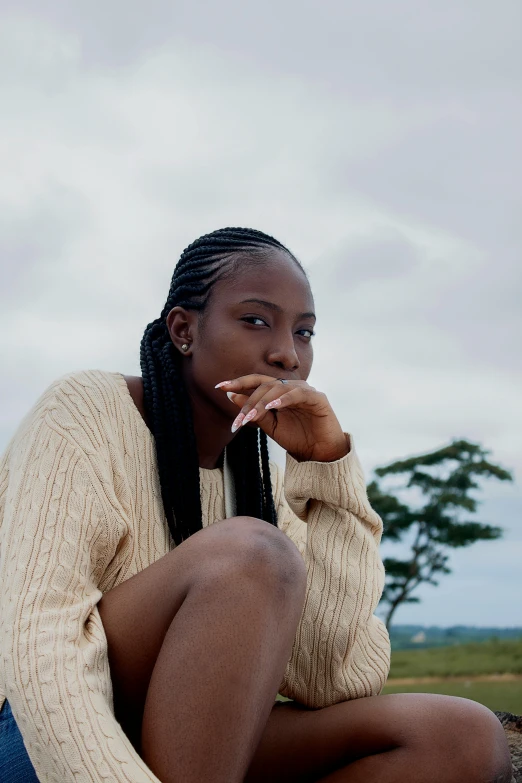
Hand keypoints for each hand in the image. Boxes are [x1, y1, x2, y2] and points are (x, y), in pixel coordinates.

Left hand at [216, 374, 349, 462]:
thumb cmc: (297, 438)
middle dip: (249, 401)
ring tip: (252, 416)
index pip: (256, 382)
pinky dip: (284, 398)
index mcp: (279, 392)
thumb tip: (231, 396)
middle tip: (239, 420)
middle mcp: (291, 387)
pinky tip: (273, 407)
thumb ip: (254, 411)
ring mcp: (305, 390)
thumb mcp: (270, 426)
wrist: (320, 454)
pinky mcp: (317, 398)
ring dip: (262, 402)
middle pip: (265, 385)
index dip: (238, 382)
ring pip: (278, 388)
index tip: (219, 387)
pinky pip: (298, 394)